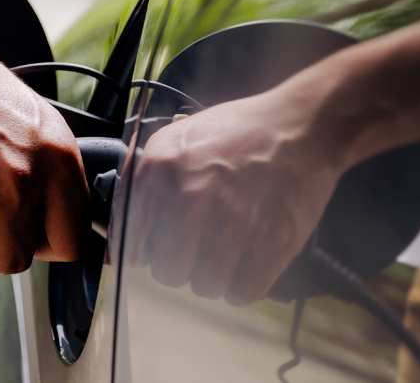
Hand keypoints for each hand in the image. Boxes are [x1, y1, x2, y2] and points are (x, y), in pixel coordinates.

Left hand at [128, 83, 354, 304]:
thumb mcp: (176, 138)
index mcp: (161, 171)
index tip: (159, 246)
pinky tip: (248, 262)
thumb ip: (141, 179)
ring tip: (227, 251)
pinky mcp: (272, 243)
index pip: (132, 245)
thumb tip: (118, 231)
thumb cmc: (236, 133)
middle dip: (181, 265)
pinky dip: (244, 285)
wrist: (300, 127)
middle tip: (200, 246)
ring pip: (206, 287)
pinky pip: (242, 292)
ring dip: (214, 277)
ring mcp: (234, 222)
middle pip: (168, 273)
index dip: (146, 251)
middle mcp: (192, 198)